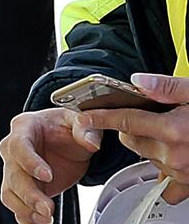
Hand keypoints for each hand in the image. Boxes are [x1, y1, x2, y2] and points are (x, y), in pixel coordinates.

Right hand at [0, 107, 100, 223]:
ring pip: (10, 193)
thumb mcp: (76, 120)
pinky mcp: (21, 189)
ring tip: (46, 218)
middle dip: (29, 194)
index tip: (47, 175)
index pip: (19, 145)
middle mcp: (13, 149)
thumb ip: (84, 128)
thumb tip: (91, 142)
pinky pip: (17, 205)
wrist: (64, 141)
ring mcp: (15, 170)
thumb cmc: (63, 127)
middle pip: (13, 174)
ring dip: (26, 209)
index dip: (30, 161)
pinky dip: (27, 217)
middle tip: (48, 208)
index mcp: (24, 127)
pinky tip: (41, 222)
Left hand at [75, 73, 188, 204]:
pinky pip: (166, 182)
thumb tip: (137, 80)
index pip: (125, 121)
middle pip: (132, 140)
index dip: (100, 116)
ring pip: (146, 157)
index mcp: (173, 129)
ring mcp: (182, 173)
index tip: (83, 114)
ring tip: (169, 131)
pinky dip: (165, 169)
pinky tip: (175, 155)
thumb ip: (166, 86)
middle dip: (131, 126)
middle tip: (148, 115)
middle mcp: (174, 155)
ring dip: (149, 145)